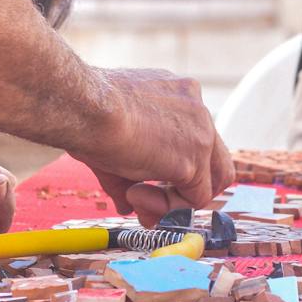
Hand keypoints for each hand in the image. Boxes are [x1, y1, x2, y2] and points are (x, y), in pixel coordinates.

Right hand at [71, 67, 233, 213]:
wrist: (86, 106)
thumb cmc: (87, 112)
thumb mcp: (115, 139)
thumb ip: (128, 173)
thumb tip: (128, 203)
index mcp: (178, 94)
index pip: (194, 138)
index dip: (173, 169)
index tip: (141, 183)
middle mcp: (196, 107)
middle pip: (215, 159)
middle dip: (186, 188)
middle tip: (148, 199)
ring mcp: (201, 131)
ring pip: (212, 181)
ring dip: (177, 200)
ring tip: (136, 195)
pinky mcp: (194, 158)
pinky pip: (195, 199)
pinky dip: (168, 208)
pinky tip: (133, 193)